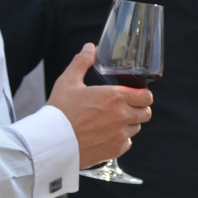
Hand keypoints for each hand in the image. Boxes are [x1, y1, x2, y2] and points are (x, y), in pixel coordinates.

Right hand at [46, 43, 153, 167]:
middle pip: (146, 113)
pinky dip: (120, 139)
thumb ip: (82, 62)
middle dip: (138, 109)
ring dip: (129, 124)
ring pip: (136, 128)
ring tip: (112, 121)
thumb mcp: (68, 81)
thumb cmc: (59, 110)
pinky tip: (106, 135)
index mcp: (115, 97)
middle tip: (125, 107)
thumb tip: (90, 47)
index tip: (136, 95)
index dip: (143, 95)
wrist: (50, 142)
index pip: (146, 96)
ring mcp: (120, 135)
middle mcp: (122, 116)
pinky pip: (127, 143)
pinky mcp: (114, 150)